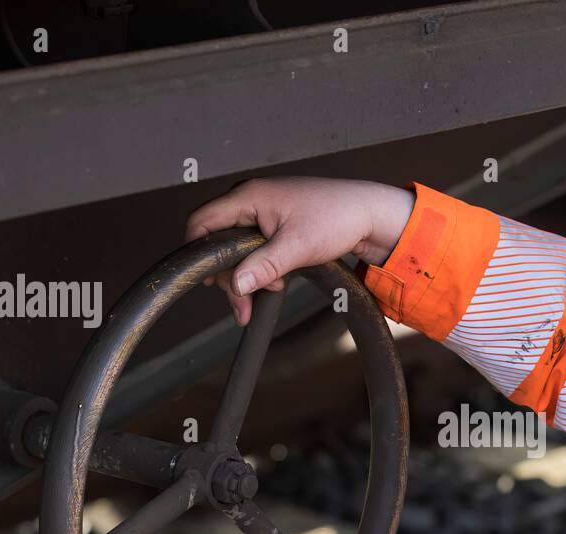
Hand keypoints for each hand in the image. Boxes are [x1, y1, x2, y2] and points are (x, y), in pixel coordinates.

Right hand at [185, 176, 415, 325]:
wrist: (368, 214)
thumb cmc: (337, 217)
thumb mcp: (297, 247)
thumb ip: (263, 266)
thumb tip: (236, 285)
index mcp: (249, 196)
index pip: (203, 221)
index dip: (197, 251)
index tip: (205, 281)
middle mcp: (251, 200)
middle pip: (219, 241)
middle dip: (230, 276)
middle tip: (242, 306)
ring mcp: (263, 211)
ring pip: (237, 249)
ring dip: (249, 276)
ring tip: (272, 290)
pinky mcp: (275, 224)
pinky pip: (255, 248)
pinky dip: (261, 269)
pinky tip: (276, 282)